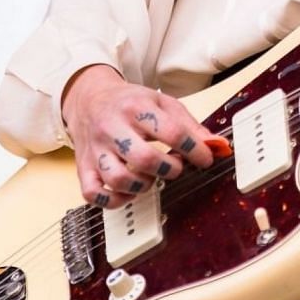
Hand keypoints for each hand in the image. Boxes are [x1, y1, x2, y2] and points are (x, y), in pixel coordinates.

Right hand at [59, 65, 222, 209]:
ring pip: (118, 179)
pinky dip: (113, 200)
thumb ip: (189, 125)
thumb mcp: (162, 103)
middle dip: (169, 169)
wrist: (89, 98)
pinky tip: (128, 192)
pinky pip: (93, 194)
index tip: (204, 158)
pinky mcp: (83, 167)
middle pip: (144, 158)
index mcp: (136, 107)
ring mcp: (96, 149)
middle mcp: (112, 128)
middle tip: (176, 168)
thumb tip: (216, 146)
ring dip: (142, 186)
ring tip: (151, 178)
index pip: (172, 132)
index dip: (195, 150)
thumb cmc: (130, 103)